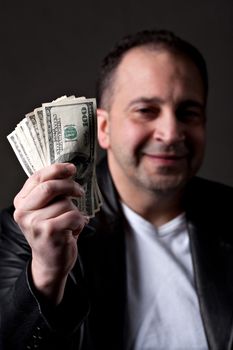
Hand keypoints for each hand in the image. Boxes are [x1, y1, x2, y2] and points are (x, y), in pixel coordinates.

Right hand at [14, 163, 86, 303]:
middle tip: (80, 191)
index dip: (57, 169)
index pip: (38, 177)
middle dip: (70, 186)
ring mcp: (35, 223)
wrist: (50, 262)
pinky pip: (74, 216)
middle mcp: (23, 212)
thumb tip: (68, 169)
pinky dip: (80, 222)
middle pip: (50, 187)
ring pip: (66, 203)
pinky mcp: (49, 232)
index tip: (71, 168)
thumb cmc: (52, 232)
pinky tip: (74, 230)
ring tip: (70, 224)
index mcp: (21, 203)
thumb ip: (50, 192)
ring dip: (75, 212)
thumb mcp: (45, 210)